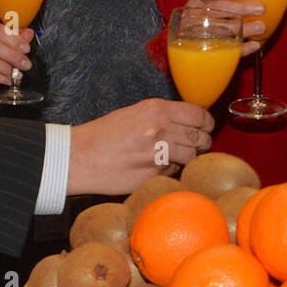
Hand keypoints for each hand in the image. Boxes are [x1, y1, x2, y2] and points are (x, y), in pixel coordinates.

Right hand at [68, 99, 214, 196]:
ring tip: (176, 156)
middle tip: (198, 144)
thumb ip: (162, 115)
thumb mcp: (134, 113)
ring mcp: (158, 155)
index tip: (206, 127)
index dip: (206, 122)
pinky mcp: (153, 176)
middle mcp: (160, 130)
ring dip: (189, 158)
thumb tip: (189, 122)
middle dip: (202, 142)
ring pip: (191, 157)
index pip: (198, 114)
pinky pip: (174, 173)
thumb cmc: (104, 134)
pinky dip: (172, 171)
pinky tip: (158, 167)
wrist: (80, 157)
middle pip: (200, 137)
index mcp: (156, 110)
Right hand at [183, 0, 263, 56]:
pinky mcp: (206, 50)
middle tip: (261, 8)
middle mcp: (196, 13)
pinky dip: (241, 48)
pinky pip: (225, 50)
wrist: (193, 33)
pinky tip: (255, 44)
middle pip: (218, 9)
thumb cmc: (211, 9)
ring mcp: (199, 33)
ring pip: (222, 31)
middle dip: (241, 8)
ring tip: (262, 27)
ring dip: (244, 29)